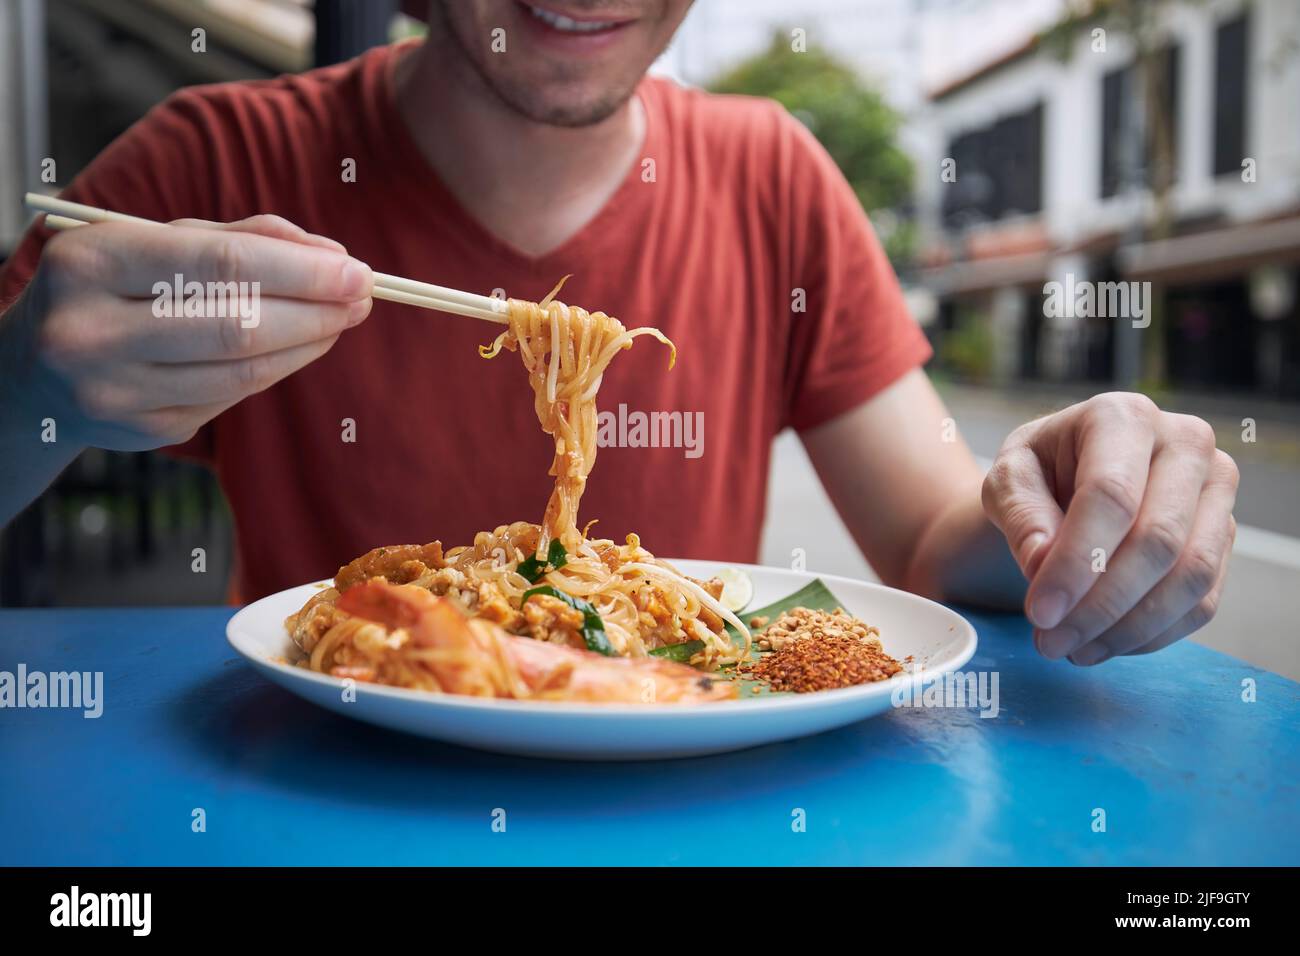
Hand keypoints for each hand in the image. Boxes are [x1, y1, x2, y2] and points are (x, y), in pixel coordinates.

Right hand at [7, 214, 371, 450]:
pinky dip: (277, 368)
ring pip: (244, 371)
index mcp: (92, 263)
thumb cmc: (115, 286)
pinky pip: (232, 397)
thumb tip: (332, 255)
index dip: (301, 271)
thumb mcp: (156, 241)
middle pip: (239, 326)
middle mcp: (93, 332)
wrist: (36, 367)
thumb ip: (243, 239)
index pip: (221, 266)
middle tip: (363, 296)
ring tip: (341, 318)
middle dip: (317, 309)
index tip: (356, 270)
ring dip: (309, 343)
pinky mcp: (144, 431)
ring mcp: (116, 391)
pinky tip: (298, 347)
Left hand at [981, 393, 1237, 664]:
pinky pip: (1202, 599)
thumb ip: (1022, 519)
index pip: (1110, 496)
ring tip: (1071, 649)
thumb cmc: (1036, 475)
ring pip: (1191, 576)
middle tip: (1050, 642)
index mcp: (1122, 417)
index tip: (1040, 613)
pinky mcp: (1224, 535)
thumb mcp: (1007, 483)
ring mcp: (1215, 490)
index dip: (1076, 562)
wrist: (1068, 480)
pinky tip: (1103, 643)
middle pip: (1159, 540)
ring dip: (1128, 627)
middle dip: (1101, 605)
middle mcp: (1184, 444)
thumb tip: (1045, 568)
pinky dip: (1151, 633)